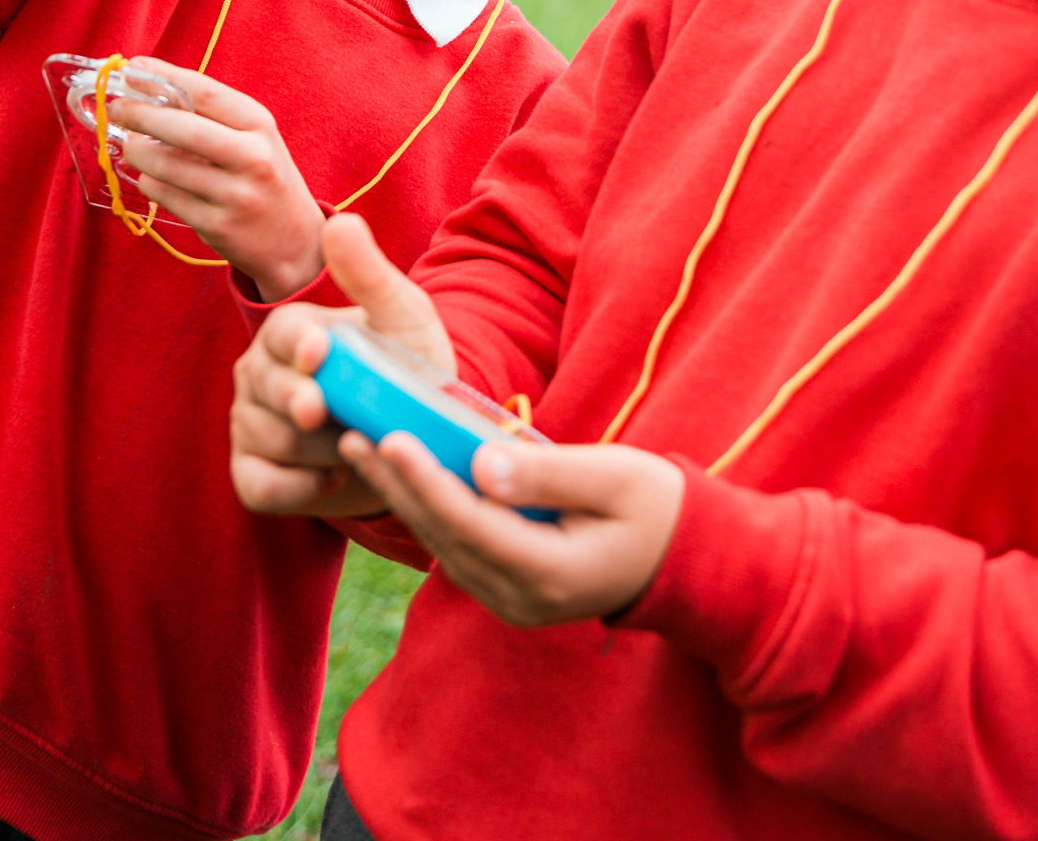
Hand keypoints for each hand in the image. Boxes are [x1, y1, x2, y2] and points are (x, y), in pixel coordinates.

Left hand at [109, 58, 326, 298]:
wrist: (296, 242)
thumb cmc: (265, 178)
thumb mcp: (254, 139)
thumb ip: (212, 116)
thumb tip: (150, 88)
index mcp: (260, 126)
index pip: (205, 92)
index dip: (164, 77)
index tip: (133, 69)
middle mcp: (253, 157)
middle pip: (184, 129)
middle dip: (140, 114)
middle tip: (116, 108)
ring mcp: (235, 195)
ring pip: (168, 166)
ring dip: (137, 152)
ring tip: (130, 146)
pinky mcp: (217, 226)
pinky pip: (167, 197)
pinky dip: (150, 182)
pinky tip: (150, 176)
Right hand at [231, 214, 455, 518]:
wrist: (409, 440)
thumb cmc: (405, 371)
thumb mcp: (404, 321)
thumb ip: (371, 276)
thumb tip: (341, 222)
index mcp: (290, 331)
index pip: (284, 335)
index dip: (300, 346)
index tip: (320, 353)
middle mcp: (257, 373)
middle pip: (272, 391)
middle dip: (308, 405)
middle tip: (333, 415)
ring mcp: (248, 424)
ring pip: (272, 441)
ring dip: (323, 450)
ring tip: (356, 442)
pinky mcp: (251, 473)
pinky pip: (261, 486)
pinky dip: (301, 489)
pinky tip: (335, 476)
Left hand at [345, 431, 684, 627]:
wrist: (685, 560)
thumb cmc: (658, 508)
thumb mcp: (618, 478)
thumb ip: (548, 475)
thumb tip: (480, 465)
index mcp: (552, 574)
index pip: (472, 524)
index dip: (427, 481)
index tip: (390, 438)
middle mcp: (523, 599)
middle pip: (444, 537)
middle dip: (396, 486)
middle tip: (353, 435)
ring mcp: (513, 602)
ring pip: (443, 546)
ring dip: (403, 498)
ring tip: (363, 449)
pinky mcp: (508, 590)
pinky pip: (457, 550)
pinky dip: (427, 511)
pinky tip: (402, 477)